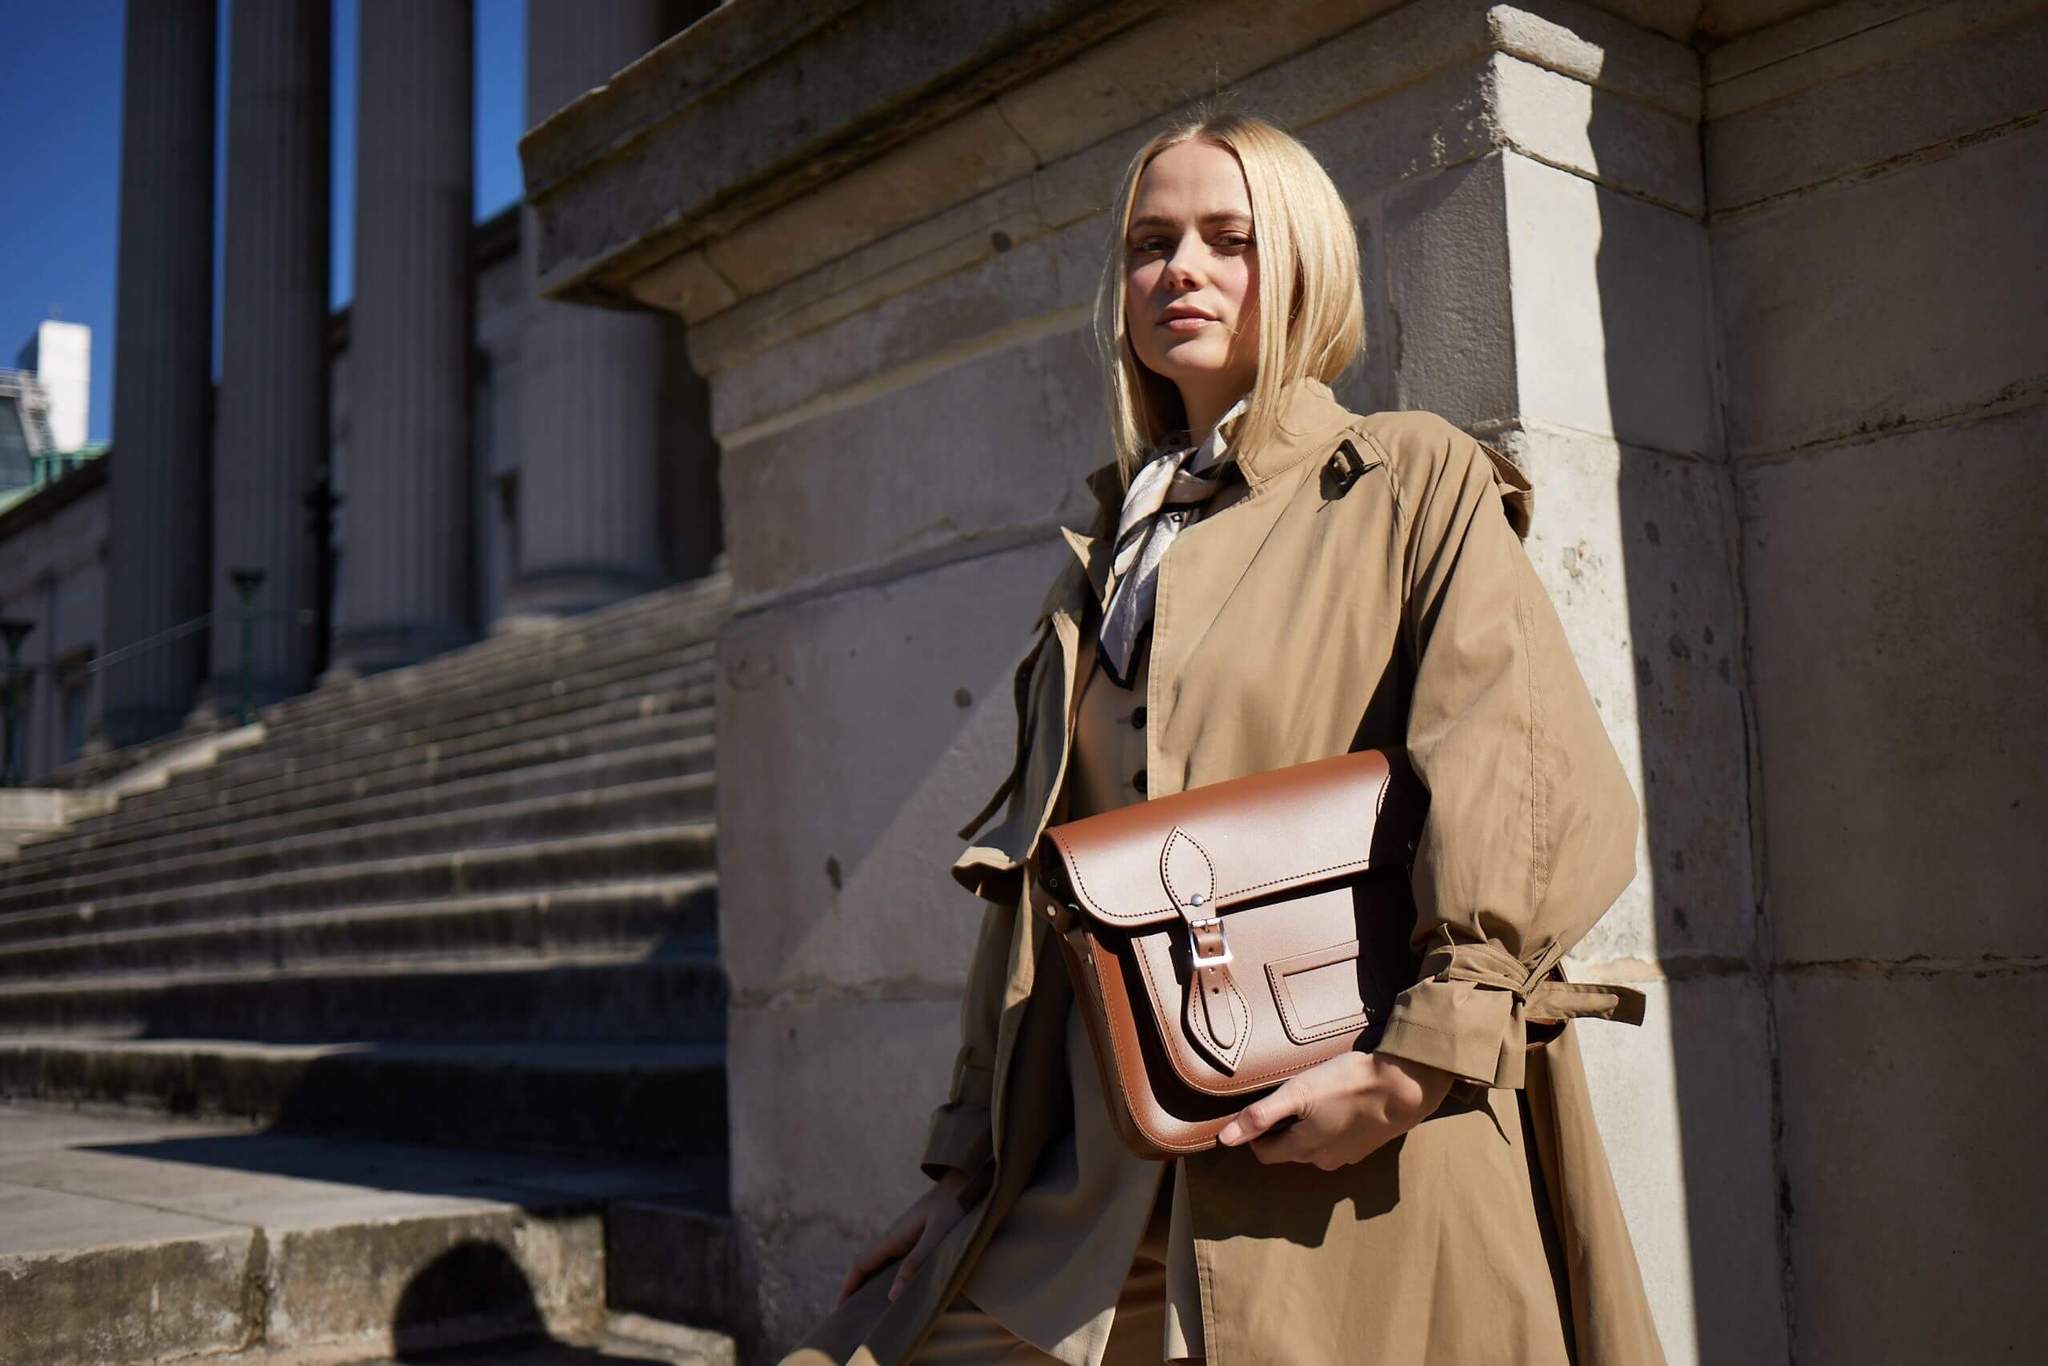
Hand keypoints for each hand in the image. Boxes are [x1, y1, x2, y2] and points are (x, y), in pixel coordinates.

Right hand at [835, 1167, 974, 1307]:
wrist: (968, 1179)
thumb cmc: (955, 1205)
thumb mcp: (938, 1235)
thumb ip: (917, 1262)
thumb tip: (892, 1296)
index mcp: (894, 1237)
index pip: (861, 1264)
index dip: (847, 1287)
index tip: (838, 1311)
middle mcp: (894, 1237)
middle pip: (866, 1266)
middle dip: (855, 1290)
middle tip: (851, 1320)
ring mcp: (905, 1236)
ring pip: (880, 1264)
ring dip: (871, 1285)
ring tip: (871, 1312)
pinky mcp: (917, 1236)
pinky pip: (895, 1261)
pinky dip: (889, 1278)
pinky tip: (898, 1291)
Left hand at [1215, 1052, 1453, 1169]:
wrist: (1405, 1087)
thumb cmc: (1347, 1085)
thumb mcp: (1298, 1093)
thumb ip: (1261, 1115)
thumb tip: (1225, 1139)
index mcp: (1302, 1148)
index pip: (1265, 1154)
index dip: (1255, 1134)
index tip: (1258, 1112)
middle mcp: (1323, 1160)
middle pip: (1291, 1150)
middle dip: (1283, 1131)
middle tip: (1286, 1101)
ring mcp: (1349, 1155)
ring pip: (1316, 1147)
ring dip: (1309, 1129)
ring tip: (1314, 1102)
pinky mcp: (1368, 1146)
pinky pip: (1339, 1142)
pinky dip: (1333, 1128)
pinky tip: (1340, 1106)